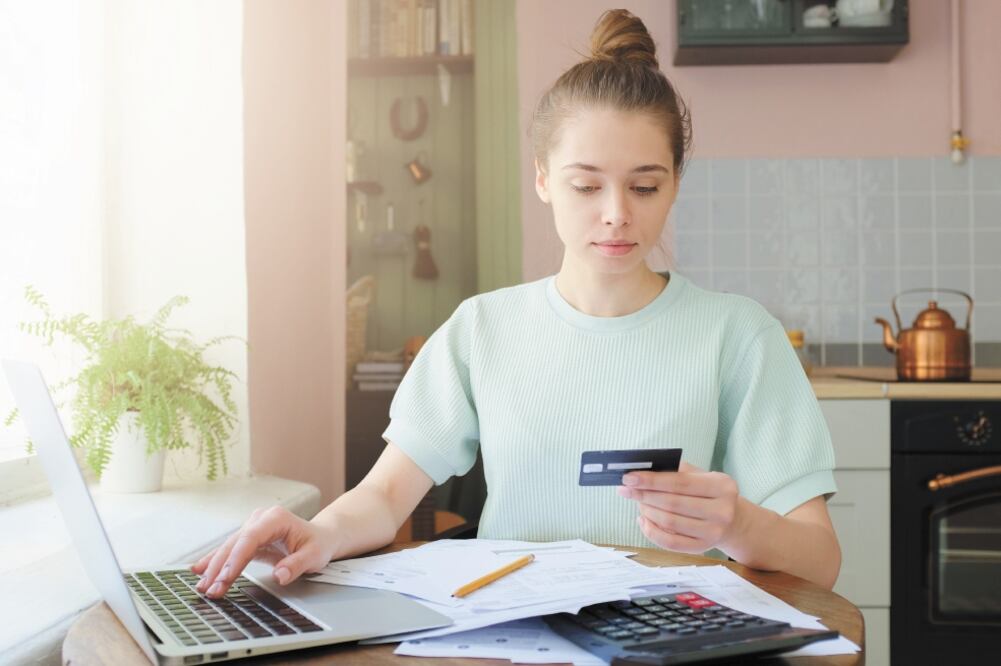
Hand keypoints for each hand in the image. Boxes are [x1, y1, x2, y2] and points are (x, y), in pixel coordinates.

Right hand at [191, 506, 338, 597]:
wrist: (320, 536)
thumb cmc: (318, 544)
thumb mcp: (314, 555)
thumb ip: (297, 565)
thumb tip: (280, 575)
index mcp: (276, 518)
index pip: (250, 539)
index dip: (236, 559)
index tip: (225, 578)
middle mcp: (260, 519)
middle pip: (235, 544)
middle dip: (220, 568)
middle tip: (210, 590)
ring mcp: (253, 526)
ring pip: (228, 547)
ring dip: (214, 567)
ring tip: (201, 586)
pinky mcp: (248, 536)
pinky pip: (230, 549)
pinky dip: (215, 561)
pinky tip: (198, 569)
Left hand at [616, 461, 742, 553]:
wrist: (733, 519)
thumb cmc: (709, 492)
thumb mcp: (701, 475)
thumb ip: (675, 470)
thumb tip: (642, 470)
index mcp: (722, 486)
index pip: (679, 482)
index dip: (651, 480)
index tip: (629, 478)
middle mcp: (722, 511)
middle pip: (673, 503)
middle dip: (644, 495)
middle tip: (626, 490)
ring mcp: (714, 532)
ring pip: (670, 522)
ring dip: (647, 511)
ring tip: (637, 503)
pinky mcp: (704, 547)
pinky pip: (670, 542)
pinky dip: (651, 531)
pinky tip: (643, 520)